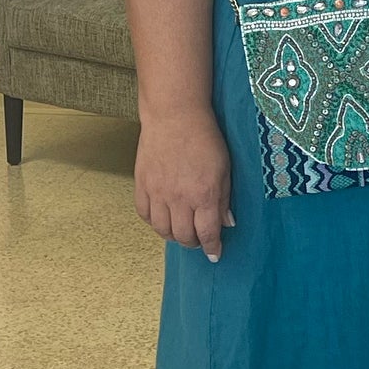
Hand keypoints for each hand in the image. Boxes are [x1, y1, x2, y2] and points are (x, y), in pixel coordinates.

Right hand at [135, 105, 233, 260]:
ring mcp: (158, 192)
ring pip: (162, 230)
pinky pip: (144, 214)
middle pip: (183, 237)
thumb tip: (226, 223)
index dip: (212, 248)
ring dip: (173, 236)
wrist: (174, 115)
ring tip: (181, 230)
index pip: (207, 234)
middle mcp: (179, 198)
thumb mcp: (224, 168)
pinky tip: (162, 218)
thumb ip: (224, 198)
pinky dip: (154, 222)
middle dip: (193, 243)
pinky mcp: (142, 184)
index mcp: (203, 195)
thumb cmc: (204, 137)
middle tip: (199, 240)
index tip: (214, 254)